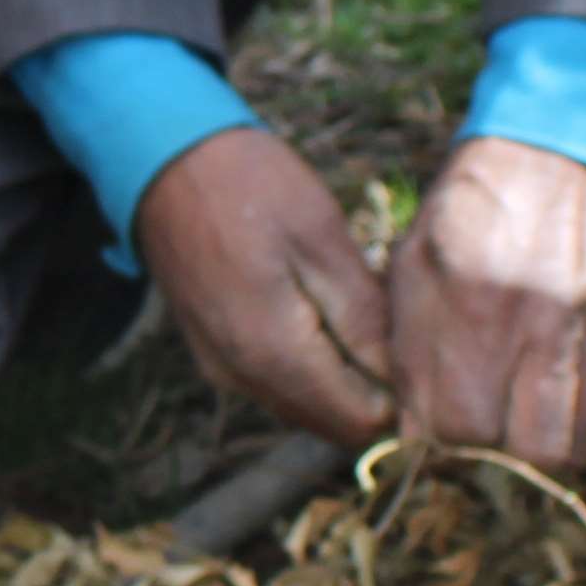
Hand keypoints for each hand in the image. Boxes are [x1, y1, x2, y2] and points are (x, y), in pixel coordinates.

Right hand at [135, 129, 395, 444]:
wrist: (165, 160)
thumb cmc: (251, 186)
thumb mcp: (322, 239)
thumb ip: (364, 318)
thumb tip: (406, 381)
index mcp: (273, 354)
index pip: (361, 425)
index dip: (402, 398)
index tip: (420, 346)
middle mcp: (243, 379)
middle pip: (333, 424)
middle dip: (375, 389)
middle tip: (396, 321)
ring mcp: (224, 370)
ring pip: (306, 405)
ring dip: (344, 376)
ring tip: (361, 306)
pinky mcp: (215, 354)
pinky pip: (278, 383)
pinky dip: (312, 364)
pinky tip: (323, 307)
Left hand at [387, 137, 585, 468]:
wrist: (553, 153)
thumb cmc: (466, 213)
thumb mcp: (412, 268)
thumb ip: (409, 357)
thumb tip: (413, 440)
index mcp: (477, 304)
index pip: (463, 430)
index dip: (444, 440)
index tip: (438, 427)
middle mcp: (547, 323)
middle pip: (532, 457)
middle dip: (499, 459)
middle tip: (482, 431)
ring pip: (579, 445)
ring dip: (543, 444)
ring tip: (517, 415)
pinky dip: (579, 410)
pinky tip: (552, 377)